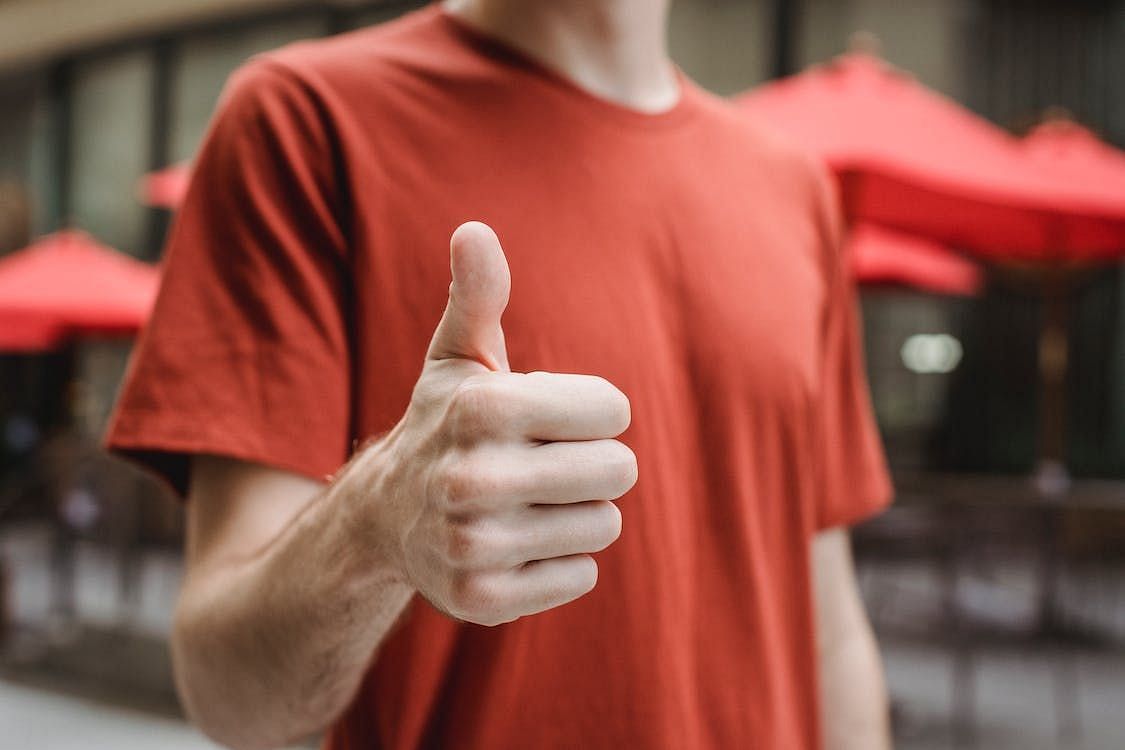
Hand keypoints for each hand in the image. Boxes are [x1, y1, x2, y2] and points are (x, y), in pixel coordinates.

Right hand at [352, 222, 636, 626]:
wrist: (384, 517)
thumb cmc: (443, 425)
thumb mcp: (458, 359)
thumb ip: (478, 296)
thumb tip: (473, 229)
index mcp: (481, 407)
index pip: (613, 409)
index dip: (591, 412)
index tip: (550, 419)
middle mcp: (471, 478)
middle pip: (619, 470)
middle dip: (593, 463)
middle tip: (546, 464)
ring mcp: (473, 545)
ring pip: (603, 525)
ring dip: (577, 513)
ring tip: (527, 504)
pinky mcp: (482, 599)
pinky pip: (581, 576)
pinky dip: (560, 562)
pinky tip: (516, 545)